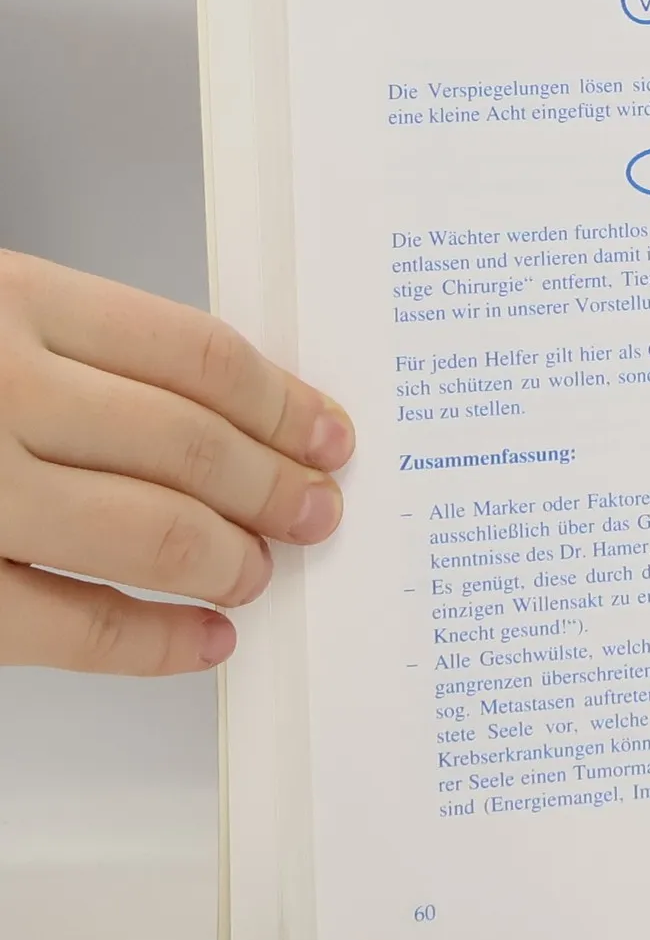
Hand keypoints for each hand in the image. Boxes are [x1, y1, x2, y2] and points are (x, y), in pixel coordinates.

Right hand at [0, 252, 353, 674]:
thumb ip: (69, 347)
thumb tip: (218, 415)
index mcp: (7, 297)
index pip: (195, 354)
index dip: (281, 402)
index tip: (327, 433)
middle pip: (189, 444)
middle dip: (274, 487)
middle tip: (319, 510)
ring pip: (148, 530)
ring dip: (228, 559)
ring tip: (263, 572)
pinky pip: (66, 624)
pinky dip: (152, 642)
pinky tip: (204, 642)